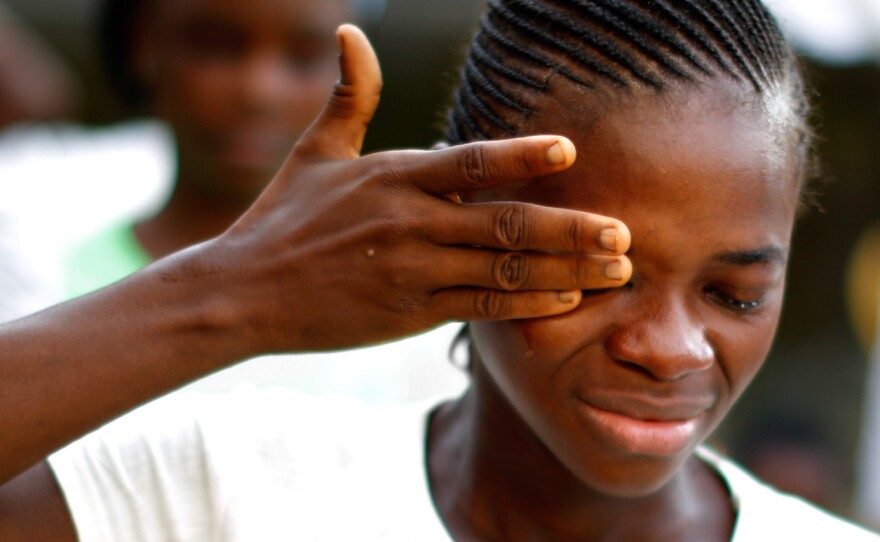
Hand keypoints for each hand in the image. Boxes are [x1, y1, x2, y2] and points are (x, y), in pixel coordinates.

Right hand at [199, 25, 631, 351]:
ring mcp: (411, 270)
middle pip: (505, 221)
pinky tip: (567, 297)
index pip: (470, 161)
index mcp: (392, 176)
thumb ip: (348, 95)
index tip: (572, 152)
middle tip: (624, 231)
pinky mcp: (407, 312)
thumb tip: (348, 32)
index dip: (523, 156)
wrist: (242, 292)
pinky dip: (527, 302)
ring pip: (504, 268)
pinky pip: (480, 306)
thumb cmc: (281, 218)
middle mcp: (408, 222)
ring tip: (617, 267)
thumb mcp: (314, 151)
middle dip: (571, 228)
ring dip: (567, 268)